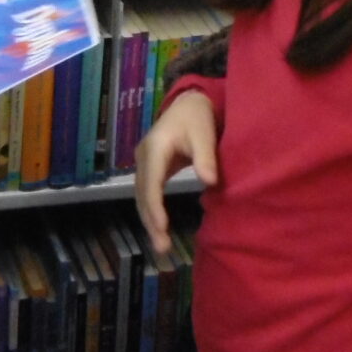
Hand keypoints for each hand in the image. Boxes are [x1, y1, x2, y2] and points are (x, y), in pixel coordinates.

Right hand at [135, 89, 219, 256]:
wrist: (188, 104)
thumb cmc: (197, 118)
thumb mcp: (204, 133)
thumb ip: (206, 157)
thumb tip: (209, 182)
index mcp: (155, 147)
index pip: (151, 181)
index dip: (155, 206)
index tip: (161, 227)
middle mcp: (143, 156)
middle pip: (143, 194)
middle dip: (151, 221)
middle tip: (162, 247)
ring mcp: (144, 163)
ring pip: (142, 197)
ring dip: (149, 221)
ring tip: (162, 246)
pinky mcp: (149, 169)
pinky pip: (147, 194)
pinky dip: (151, 212)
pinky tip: (159, 229)